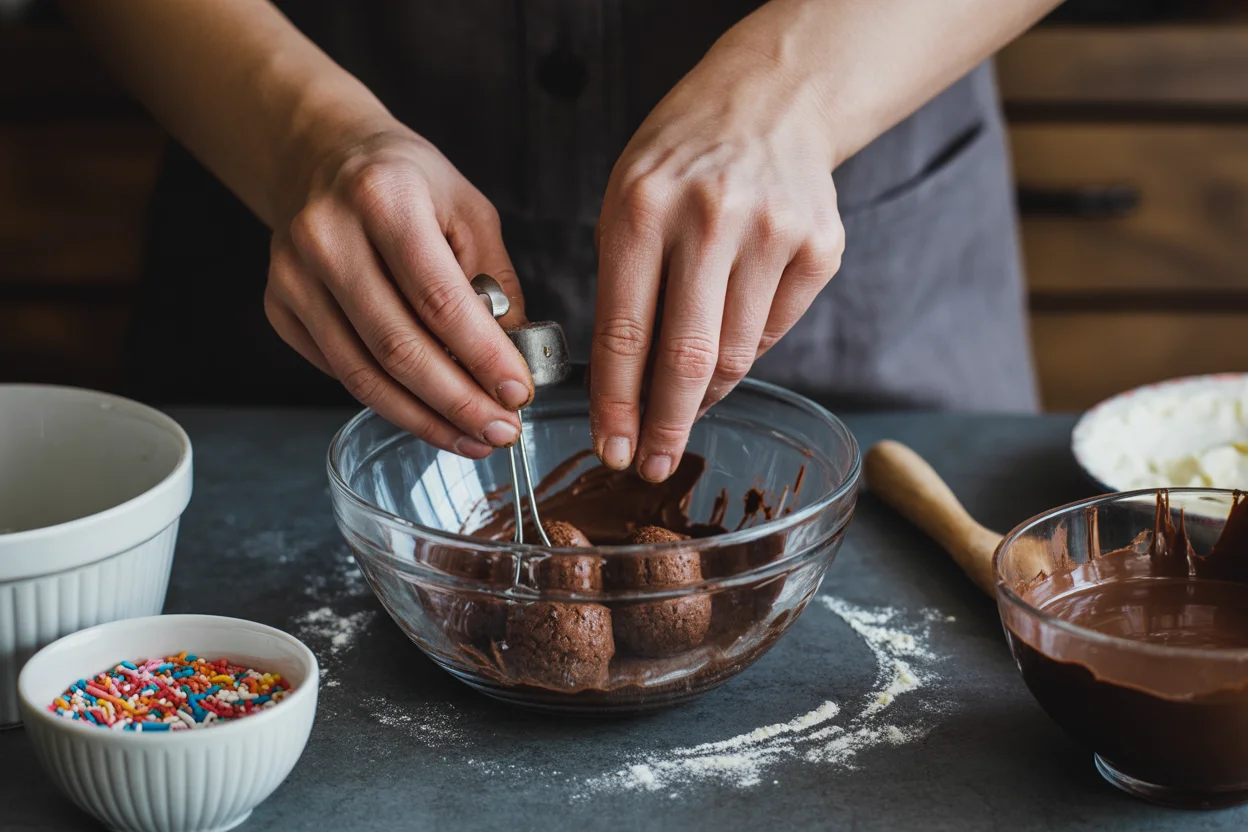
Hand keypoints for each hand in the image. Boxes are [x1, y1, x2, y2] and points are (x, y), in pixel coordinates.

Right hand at [265, 123, 533, 457]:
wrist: (321, 155)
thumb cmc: (404, 182)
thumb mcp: (467, 209)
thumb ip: (494, 281)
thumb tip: (513, 360)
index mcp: (384, 199)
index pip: (440, 300)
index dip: (483, 357)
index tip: (519, 393)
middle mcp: (327, 237)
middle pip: (399, 348)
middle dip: (458, 402)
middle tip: (501, 430)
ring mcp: (293, 276)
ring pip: (363, 375)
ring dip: (425, 418)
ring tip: (472, 437)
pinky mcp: (278, 307)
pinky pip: (339, 372)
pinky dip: (389, 402)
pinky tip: (429, 413)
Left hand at [590, 41, 844, 480]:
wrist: (772, 99)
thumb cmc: (682, 159)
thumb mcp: (626, 202)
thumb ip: (622, 289)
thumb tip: (627, 392)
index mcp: (644, 208)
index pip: (625, 332)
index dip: (617, 404)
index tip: (612, 450)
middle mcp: (711, 219)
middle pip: (688, 359)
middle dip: (666, 427)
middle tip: (652, 466)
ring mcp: (774, 233)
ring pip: (736, 355)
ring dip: (706, 393)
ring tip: (687, 399)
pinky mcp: (820, 248)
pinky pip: (774, 332)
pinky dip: (746, 347)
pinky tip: (731, 326)